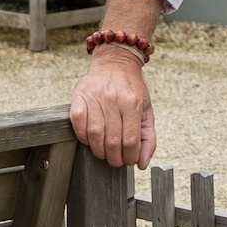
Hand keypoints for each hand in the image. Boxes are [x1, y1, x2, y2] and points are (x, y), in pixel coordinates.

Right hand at [70, 45, 155, 169]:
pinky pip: (78, 123)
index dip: (129, 157)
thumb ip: (148, 138)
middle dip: (114, 158)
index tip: (128, 161)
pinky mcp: (79, 96)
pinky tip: (90, 141)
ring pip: (94, 134)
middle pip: (112, 140)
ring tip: (103, 154)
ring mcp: (95, 97)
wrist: (115, 63)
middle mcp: (114, 99)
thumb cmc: (132, 90)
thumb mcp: (147, 110)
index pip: (130, 140)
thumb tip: (143, 163)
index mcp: (133, 103)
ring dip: (98, 151)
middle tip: (115, 161)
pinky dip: (83, 137)